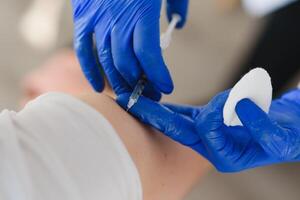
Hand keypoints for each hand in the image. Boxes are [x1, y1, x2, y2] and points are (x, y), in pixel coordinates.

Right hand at [71, 0, 188, 98]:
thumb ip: (177, 4)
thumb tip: (176, 25)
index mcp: (142, 11)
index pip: (148, 55)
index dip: (157, 75)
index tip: (166, 87)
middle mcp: (118, 19)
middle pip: (127, 64)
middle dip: (140, 84)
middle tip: (150, 94)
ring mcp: (97, 20)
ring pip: (107, 61)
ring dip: (120, 82)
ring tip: (132, 94)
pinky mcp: (83, 17)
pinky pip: (84, 50)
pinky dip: (90, 70)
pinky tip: (100, 86)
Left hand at [117, 89, 299, 171]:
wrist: (284, 132)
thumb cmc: (284, 137)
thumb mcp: (279, 136)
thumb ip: (260, 124)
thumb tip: (236, 104)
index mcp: (224, 156)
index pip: (207, 131)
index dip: (214, 113)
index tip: (233, 99)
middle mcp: (208, 147)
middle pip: (176, 130)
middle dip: (152, 115)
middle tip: (127, 102)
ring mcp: (203, 135)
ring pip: (174, 121)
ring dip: (153, 109)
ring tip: (130, 97)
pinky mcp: (203, 122)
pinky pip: (181, 114)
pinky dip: (166, 107)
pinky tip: (149, 100)